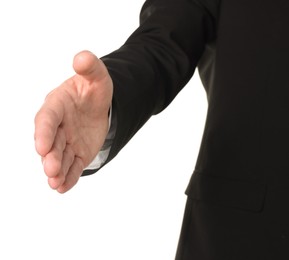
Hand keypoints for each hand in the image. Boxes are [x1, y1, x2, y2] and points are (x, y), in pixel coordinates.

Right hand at [34, 51, 112, 192]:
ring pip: (60, 157)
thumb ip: (90, 68)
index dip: (43, 132)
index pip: (47, 118)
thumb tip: (82, 58)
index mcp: (57, 105)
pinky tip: (64, 188)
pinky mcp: (77, 153)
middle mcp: (58, 126)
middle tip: (51, 169)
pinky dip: (69, 177)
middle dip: (50, 156)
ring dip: (57, 171)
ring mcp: (66, 141)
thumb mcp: (97, 77)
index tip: (41, 146)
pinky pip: (72, 166)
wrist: (99, 105)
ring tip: (56, 183)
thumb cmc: (93, 90)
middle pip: (51, 142)